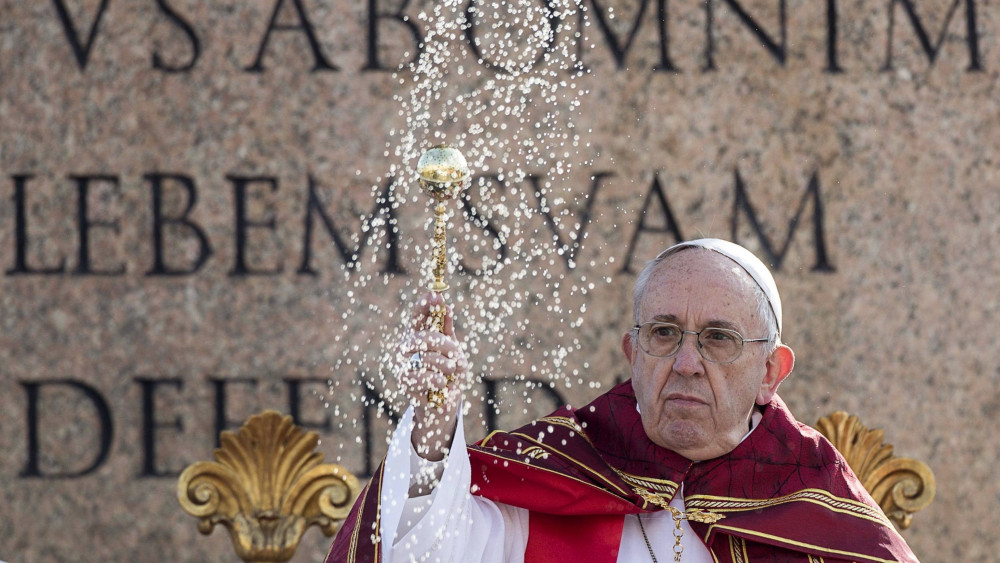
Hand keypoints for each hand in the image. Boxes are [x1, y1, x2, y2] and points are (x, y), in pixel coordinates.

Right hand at [398, 292, 469, 460]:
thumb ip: (448, 332)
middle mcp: (408, 352)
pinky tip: (442, 385)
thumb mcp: (454, 352)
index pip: (416, 319)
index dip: (423, 307)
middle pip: (417, 338)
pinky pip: (418, 378)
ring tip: (451, 370)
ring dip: (442, 363)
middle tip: (455, 350)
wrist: (446, 407)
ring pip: (421, 358)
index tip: (434, 295)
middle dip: (440, 342)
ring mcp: (405, 368)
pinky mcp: (406, 387)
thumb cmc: (449, 376)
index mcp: (419, 339)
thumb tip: (447, 308)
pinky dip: (434, 380)